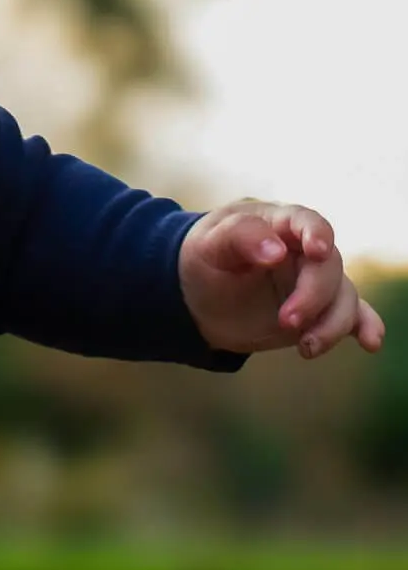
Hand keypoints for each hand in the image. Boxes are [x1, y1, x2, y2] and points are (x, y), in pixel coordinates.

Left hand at [180, 200, 384, 358]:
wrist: (200, 297)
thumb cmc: (204, 259)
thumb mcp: (208, 245)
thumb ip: (240, 238)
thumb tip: (276, 250)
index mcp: (276, 222)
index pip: (306, 221)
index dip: (316, 234)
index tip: (316, 251)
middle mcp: (302, 249)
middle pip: (327, 267)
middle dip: (312, 297)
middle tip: (285, 323)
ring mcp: (313, 281)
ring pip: (343, 295)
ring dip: (332, 323)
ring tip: (305, 348)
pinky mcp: (318, 311)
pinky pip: (351, 315)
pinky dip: (365, 326)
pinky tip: (370, 342)